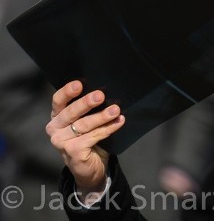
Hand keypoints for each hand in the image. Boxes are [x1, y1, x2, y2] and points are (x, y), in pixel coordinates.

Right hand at [46, 80, 124, 201]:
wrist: (90, 168)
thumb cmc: (88, 139)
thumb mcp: (85, 122)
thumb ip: (89, 110)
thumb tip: (106, 93)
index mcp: (57, 116)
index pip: (58, 101)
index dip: (67, 92)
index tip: (79, 84)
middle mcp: (55, 128)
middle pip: (70, 112)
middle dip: (86, 103)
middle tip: (100, 95)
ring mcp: (61, 141)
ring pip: (83, 125)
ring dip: (102, 116)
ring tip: (116, 110)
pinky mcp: (72, 151)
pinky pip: (93, 136)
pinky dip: (107, 129)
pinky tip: (119, 122)